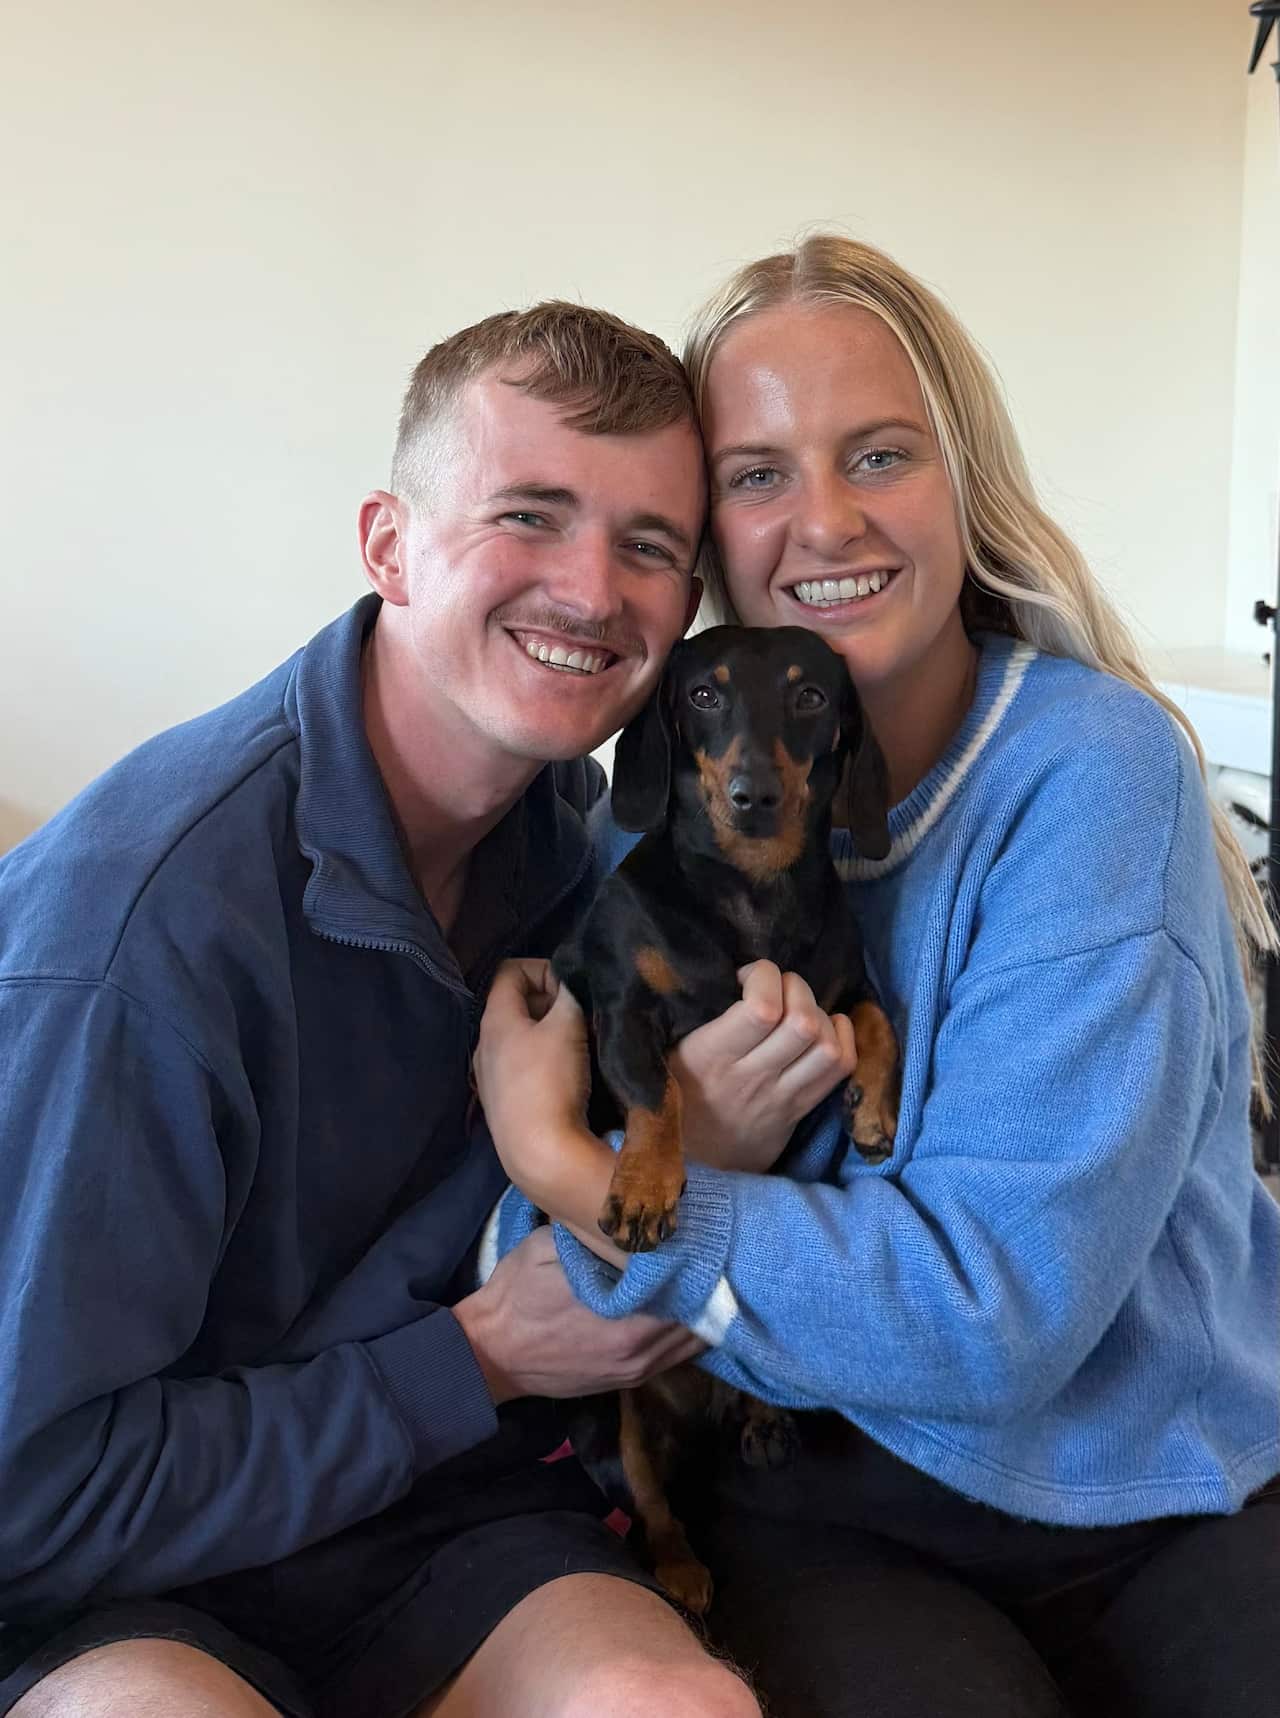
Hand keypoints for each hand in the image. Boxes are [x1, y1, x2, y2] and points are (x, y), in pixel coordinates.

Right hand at [452, 1228, 703, 1402]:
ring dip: (699, 1311)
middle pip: (699, 1318)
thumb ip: (599, 1238)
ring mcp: (635, 1371)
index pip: (689, 1290)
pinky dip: (684, 1333)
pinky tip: (683, 1307)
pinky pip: (674, 1357)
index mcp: (625, 1318)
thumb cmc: (517, 1294)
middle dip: (706, 1285)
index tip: (706, 1236)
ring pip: (692, 1342)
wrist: (489, 1352)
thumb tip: (639, 1219)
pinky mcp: (627, 1381)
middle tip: (712, 1252)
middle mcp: (639, 1351)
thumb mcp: (551, 1248)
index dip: (701, 1262)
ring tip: (704, 1277)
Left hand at [474, 959, 592, 1203]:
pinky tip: (567, 1077)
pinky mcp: (502, 1105)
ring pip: (521, 1038)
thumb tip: (573, 978)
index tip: (571, 988)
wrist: (540, 1155)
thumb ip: (570, 994)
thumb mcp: (567, 1026)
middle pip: (516, 1004)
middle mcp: (484, 1044)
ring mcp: (489, 1077)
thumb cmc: (550, 1082)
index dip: (544, 969)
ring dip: (550, 1034)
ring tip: (580, 1046)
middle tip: (582, 1015)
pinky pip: (523, 1067)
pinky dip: (544, 1061)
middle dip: (551, 1002)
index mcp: (494, 1019)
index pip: (510, 971)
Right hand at [671, 961, 856, 1173]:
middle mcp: (751, 1077)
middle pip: (802, 1023)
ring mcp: (781, 1097)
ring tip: (799, 1007)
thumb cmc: (675, 1093)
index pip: (760, 1008)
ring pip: (826, 1046)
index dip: (764, 976)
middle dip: (795, 988)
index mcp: (710, 1056)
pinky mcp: (801, 1110)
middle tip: (778, 986)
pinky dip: (843, 1037)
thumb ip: (688, 1016)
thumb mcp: (665, 1053)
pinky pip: (840, 1069)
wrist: (692, 1164)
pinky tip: (825, 1026)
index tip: (747, 975)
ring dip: (820, 1014)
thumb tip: (716, 968)